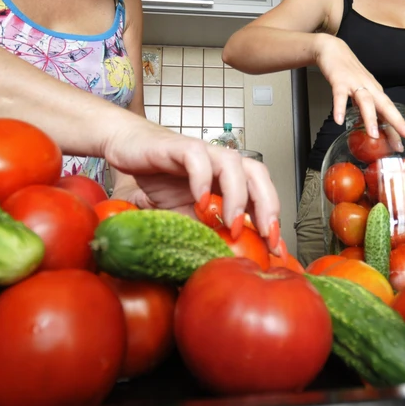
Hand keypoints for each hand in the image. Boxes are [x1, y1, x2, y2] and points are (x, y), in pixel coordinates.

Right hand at [102, 120, 281, 251]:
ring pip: (232, 163)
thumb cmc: (158, 179)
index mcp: (226, 178)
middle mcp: (219, 162)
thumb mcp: (183, 216)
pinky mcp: (177, 146)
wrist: (128, 148)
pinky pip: (196, 156)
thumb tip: (224, 259)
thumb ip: (205, 231)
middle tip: (267, 235)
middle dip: (267, 205)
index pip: (260, 194)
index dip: (272, 220)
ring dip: (237, 195)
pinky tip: (200, 201)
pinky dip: (201, 178)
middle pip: (257, 173)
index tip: (276, 249)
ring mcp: (201, 152)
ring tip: (231, 223)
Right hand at [314, 34, 404, 139]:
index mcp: (375, 91)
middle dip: (396, 122)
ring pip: (366, 102)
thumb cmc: (348, 72)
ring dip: (370, 118)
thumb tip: (370, 127)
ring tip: (373, 135)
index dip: (399, 124)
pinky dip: (340, 108)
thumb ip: (364, 108)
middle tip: (403, 136)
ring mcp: (355, 83)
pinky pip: (340, 96)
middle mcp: (369, 87)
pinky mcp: (339, 81)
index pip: (390, 111)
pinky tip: (339, 121)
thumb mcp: (360, 91)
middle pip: (385, 105)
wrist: (333, 50)